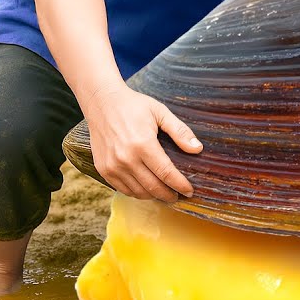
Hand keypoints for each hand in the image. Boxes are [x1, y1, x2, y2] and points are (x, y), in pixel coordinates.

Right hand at [83, 86, 201, 201]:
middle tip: (179, 196)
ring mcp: (112, 166)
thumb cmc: (134, 106)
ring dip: (153, 196)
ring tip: (165, 194)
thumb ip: (180, 131)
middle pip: (153, 187)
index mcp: (143, 144)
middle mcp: (126, 159)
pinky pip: (122, 189)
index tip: (189, 191)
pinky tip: (146, 190)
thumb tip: (198, 149)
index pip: (166, 173)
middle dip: (169, 195)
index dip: (180, 185)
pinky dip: (136, 193)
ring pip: (138, 192)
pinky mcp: (103, 169)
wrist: (102, 103)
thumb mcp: (161, 112)